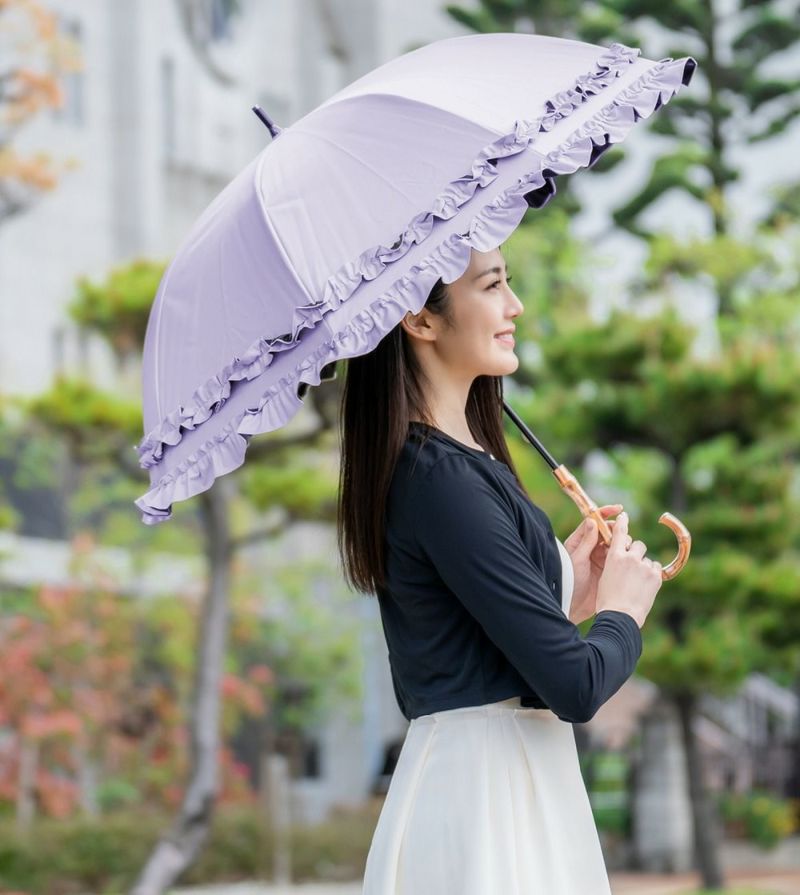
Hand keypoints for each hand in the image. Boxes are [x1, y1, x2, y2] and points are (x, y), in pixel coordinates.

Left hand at [563, 505, 625, 624]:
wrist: (573, 606)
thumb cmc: (569, 582)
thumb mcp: (577, 560)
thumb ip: (585, 541)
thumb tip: (592, 520)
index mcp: (579, 541)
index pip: (593, 521)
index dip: (605, 513)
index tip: (618, 509)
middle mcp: (590, 547)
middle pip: (608, 531)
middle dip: (617, 530)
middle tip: (623, 537)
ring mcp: (600, 558)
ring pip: (616, 544)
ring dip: (623, 543)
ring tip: (626, 549)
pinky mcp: (608, 569)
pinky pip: (620, 558)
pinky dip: (626, 555)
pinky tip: (633, 556)